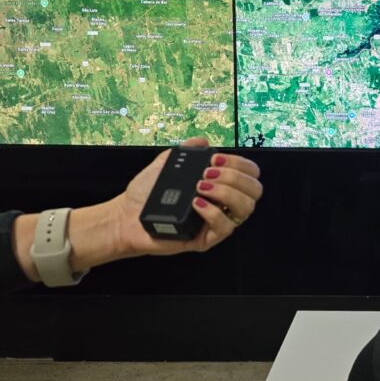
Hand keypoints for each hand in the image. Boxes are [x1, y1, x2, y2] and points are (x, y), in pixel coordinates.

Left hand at [113, 137, 262, 256]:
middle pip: (254, 190)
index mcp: (220, 184)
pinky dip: (212, 211)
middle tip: (208, 173)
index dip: (240, 164)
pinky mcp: (206, 240)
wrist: (125, 215)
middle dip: (234, 177)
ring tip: (200, 186)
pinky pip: (224, 227)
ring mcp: (216, 222)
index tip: (215, 159)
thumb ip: (187, 150)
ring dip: (226, 192)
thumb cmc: (146, 193)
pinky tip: (195, 202)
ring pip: (245, 208)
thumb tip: (203, 141)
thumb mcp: (167, 163)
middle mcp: (223, 204)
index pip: (249, 173)